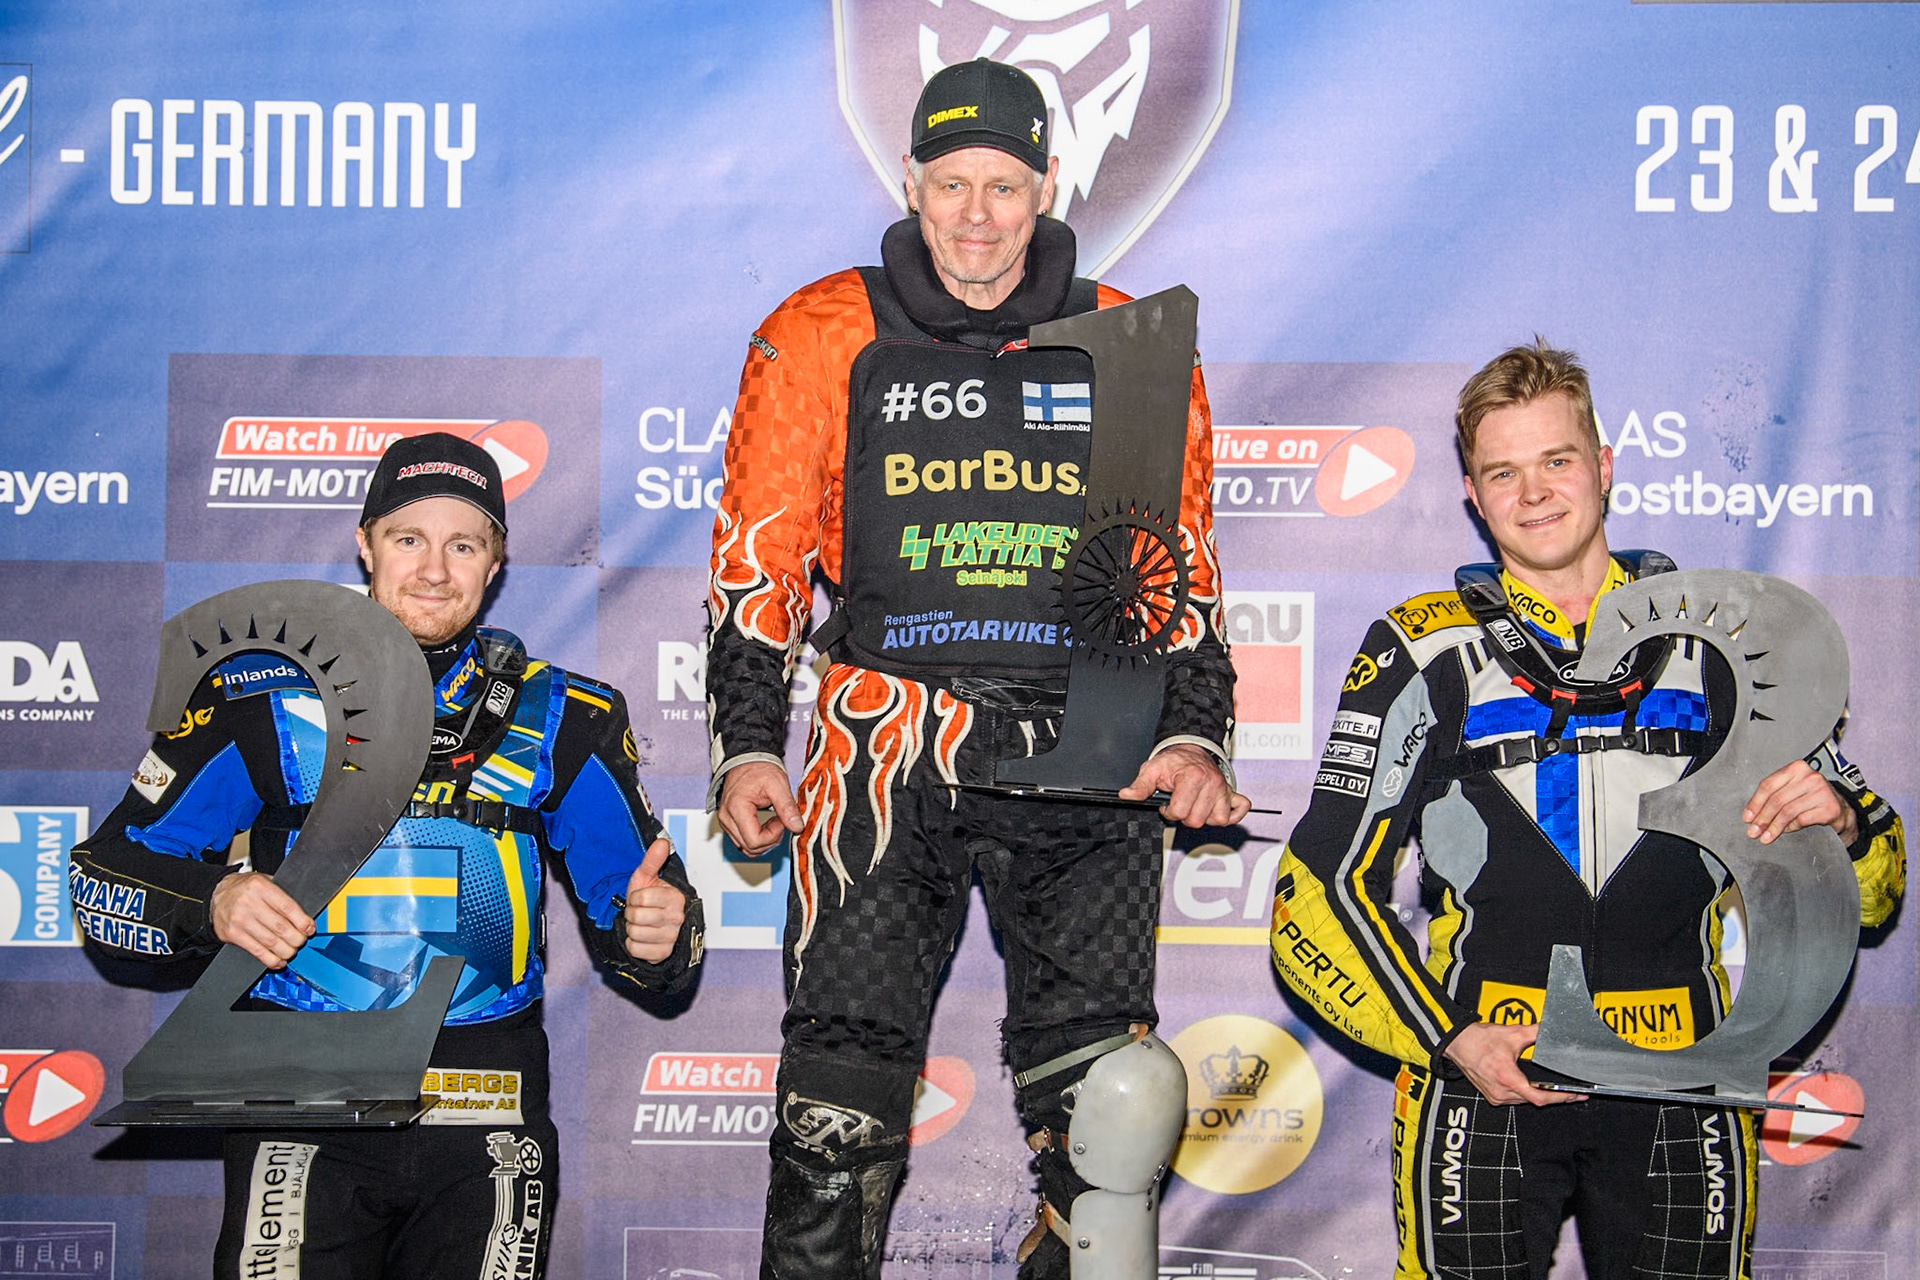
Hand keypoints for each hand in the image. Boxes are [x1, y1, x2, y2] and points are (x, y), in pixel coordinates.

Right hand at [210, 870, 313, 969]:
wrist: (215, 896)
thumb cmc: (244, 889)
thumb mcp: (264, 882)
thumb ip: (282, 894)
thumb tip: (304, 916)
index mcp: (260, 887)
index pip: (288, 907)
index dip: (302, 922)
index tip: (309, 929)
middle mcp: (249, 903)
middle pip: (281, 927)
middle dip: (296, 939)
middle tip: (301, 941)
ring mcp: (239, 920)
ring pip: (270, 941)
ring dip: (286, 951)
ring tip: (292, 951)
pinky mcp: (232, 934)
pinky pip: (256, 951)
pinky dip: (271, 959)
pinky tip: (278, 960)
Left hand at [622, 837, 687, 963]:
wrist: (652, 924)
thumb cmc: (649, 900)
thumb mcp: (646, 878)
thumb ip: (652, 860)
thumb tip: (661, 842)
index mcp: (676, 898)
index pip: (641, 898)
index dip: (635, 897)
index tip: (640, 898)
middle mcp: (677, 918)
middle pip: (636, 917)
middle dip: (631, 914)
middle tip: (639, 912)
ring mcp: (671, 937)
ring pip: (634, 934)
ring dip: (631, 929)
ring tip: (640, 924)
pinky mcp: (663, 954)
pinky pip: (635, 949)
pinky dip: (632, 944)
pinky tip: (642, 938)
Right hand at [716, 760, 802, 856]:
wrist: (746, 759)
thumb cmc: (758, 768)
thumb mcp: (778, 784)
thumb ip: (787, 807)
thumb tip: (797, 827)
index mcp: (736, 808)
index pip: (755, 841)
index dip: (773, 835)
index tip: (781, 820)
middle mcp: (726, 817)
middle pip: (750, 848)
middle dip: (770, 839)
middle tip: (780, 821)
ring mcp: (725, 821)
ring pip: (746, 848)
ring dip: (764, 840)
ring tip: (773, 821)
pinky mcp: (728, 822)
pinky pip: (742, 841)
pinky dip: (756, 837)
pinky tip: (764, 823)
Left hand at [1118, 743, 1251, 827]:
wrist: (1190, 748)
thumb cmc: (1173, 761)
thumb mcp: (1152, 769)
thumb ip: (1140, 785)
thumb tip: (1127, 795)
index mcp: (1192, 777)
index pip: (1180, 812)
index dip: (1169, 811)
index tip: (1167, 802)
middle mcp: (1212, 783)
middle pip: (1197, 820)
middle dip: (1185, 815)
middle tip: (1180, 802)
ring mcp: (1224, 790)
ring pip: (1217, 821)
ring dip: (1204, 816)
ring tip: (1194, 804)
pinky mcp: (1232, 794)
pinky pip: (1239, 811)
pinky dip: (1230, 815)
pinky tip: (1215, 809)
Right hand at [1441, 1022, 1582, 1106]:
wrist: (1458, 1043)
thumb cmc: (1478, 1040)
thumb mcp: (1512, 1033)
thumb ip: (1535, 1032)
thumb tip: (1551, 1030)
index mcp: (1508, 1077)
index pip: (1540, 1096)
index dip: (1561, 1098)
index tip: (1575, 1095)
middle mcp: (1502, 1091)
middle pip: (1535, 1101)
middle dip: (1555, 1096)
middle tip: (1572, 1092)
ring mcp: (1496, 1096)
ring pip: (1525, 1102)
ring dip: (1540, 1096)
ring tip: (1555, 1091)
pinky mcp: (1492, 1096)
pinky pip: (1515, 1099)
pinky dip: (1526, 1094)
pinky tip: (1534, 1088)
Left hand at [1742, 759, 1857, 846]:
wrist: (1840, 810)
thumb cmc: (1811, 799)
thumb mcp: (1791, 790)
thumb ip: (1773, 796)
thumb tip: (1751, 815)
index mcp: (1796, 768)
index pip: (1768, 785)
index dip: (1755, 803)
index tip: (1747, 818)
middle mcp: (1810, 777)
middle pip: (1777, 800)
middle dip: (1762, 819)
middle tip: (1754, 832)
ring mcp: (1822, 791)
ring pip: (1788, 811)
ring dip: (1774, 827)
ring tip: (1766, 837)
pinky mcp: (1830, 807)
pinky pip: (1802, 820)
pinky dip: (1791, 827)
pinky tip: (1786, 831)